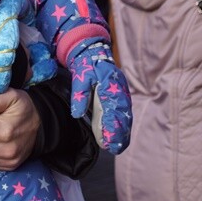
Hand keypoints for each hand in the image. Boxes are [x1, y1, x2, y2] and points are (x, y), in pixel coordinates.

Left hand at [68, 40, 131, 154]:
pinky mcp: (119, 97)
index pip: (114, 109)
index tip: (109, 140)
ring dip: (122, 132)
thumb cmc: (86, 65)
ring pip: (124, 116)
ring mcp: (121, 94)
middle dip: (119, 133)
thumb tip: (77, 114)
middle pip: (122, 115)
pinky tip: (117, 138)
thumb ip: (80, 94)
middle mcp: (119, 91)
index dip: (112, 126)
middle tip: (114, 148)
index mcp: (111, 85)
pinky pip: (122, 114)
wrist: (92, 51)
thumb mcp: (80, 76)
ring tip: (116, 148)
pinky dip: (121, 126)